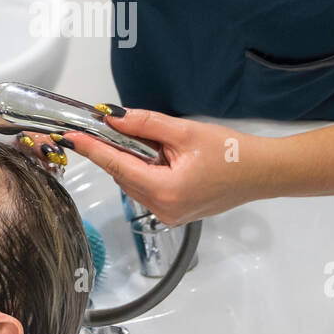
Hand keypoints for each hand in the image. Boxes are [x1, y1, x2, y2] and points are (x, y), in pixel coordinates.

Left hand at [56, 106, 265, 224]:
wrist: (262, 173)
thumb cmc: (233, 154)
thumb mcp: (185, 132)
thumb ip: (145, 124)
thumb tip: (113, 118)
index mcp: (165, 191)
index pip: (117, 166)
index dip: (92, 149)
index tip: (71, 137)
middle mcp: (163, 209)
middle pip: (123, 175)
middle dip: (114, 150)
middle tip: (106, 125)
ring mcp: (168, 215)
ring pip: (133, 182)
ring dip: (131, 160)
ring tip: (150, 140)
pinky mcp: (174, 212)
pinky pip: (147, 188)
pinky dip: (144, 170)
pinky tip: (157, 155)